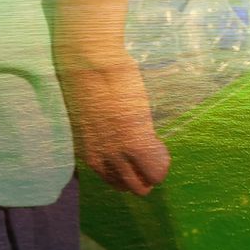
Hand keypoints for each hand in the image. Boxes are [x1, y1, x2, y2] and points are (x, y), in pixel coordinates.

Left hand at [56, 48, 169, 195]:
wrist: (89, 62)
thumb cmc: (88, 78)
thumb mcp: (90, 114)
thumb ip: (102, 129)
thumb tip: (115, 129)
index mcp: (87, 150)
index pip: (110, 178)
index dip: (127, 169)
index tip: (134, 156)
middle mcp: (99, 158)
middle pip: (126, 187)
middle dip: (141, 177)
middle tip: (150, 158)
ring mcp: (116, 152)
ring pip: (141, 185)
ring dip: (152, 172)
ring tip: (157, 153)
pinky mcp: (135, 141)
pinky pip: (156, 168)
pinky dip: (162, 163)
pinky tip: (162, 147)